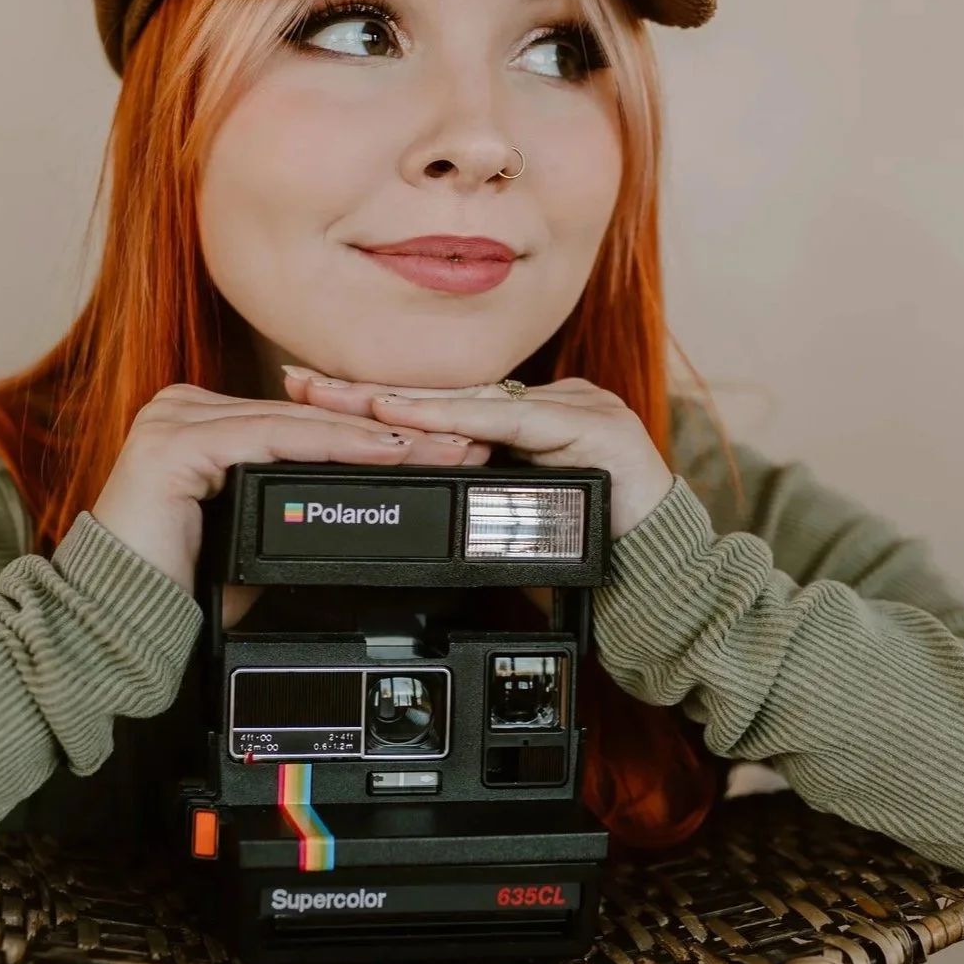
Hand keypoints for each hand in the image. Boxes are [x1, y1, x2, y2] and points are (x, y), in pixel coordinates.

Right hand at [89, 383, 490, 601]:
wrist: (112, 628)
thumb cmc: (179, 594)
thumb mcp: (251, 546)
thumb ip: (293, 515)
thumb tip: (362, 517)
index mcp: (203, 425)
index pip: (302, 424)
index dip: (372, 434)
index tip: (438, 447)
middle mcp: (186, 408)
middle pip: (307, 418)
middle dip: (387, 431)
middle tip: (460, 440)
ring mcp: (175, 418)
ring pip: (296, 422)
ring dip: (373, 436)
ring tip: (436, 445)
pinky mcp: (173, 441)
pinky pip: (268, 437)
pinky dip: (330, 445)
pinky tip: (381, 449)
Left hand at [281, 366, 674, 538]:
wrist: (664, 585)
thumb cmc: (591, 560)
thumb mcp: (513, 526)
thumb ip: (472, 498)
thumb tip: (405, 496)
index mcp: (534, 422)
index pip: (444, 404)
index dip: (377, 399)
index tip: (312, 393)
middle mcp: (555, 404)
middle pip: (447, 395)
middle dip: (367, 391)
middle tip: (298, 379)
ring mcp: (581, 409)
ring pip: (474, 402)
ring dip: (399, 402)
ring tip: (338, 397)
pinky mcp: (598, 429)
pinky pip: (515, 423)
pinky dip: (455, 420)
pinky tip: (407, 416)